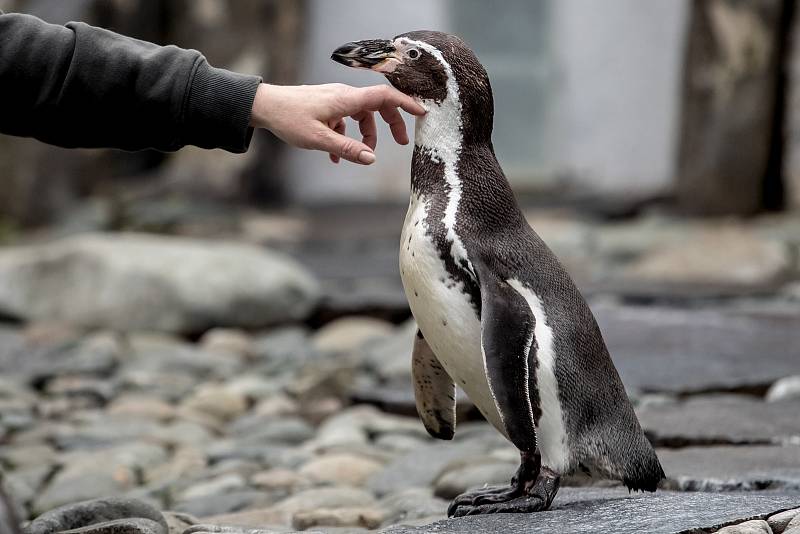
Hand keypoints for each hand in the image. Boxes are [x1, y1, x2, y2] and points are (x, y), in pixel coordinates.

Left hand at [250, 83, 425, 164]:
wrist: (264, 106)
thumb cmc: (289, 119)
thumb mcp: (319, 140)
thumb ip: (347, 149)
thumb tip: (372, 158)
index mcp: (346, 100)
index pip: (384, 96)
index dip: (405, 103)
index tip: (422, 112)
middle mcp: (344, 96)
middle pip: (378, 105)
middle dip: (392, 123)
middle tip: (401, 142)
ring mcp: (335, 101)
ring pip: (361, 115)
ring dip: (365, 135)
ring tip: (358, 155)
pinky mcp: (327, 107)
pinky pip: (345, 121)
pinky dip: (347, 137)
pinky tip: (336, 156)